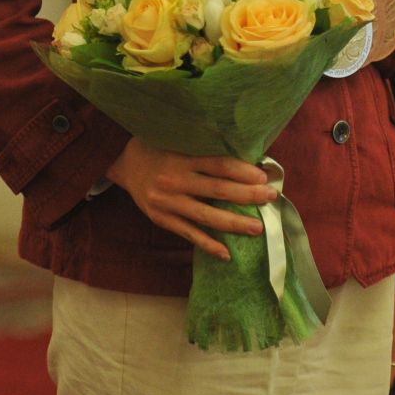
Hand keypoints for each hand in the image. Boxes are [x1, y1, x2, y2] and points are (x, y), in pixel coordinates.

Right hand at [105, 139, 275, 260]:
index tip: (263, 177)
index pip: (218, 165)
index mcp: (182, 158)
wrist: (123, 163)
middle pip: (217, 190)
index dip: (242, 171)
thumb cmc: (159, 147)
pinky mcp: (162, 219)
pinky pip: (189, 234)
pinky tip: (227, 253)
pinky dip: (208, 244)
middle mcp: (175, 180)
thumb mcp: (179, 140)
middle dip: (247, 195)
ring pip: (206, 216)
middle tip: (270, 198)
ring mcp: (167, 203)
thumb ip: (205, 150)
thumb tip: (244, 161)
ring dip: (234, 223)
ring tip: (257, 228)